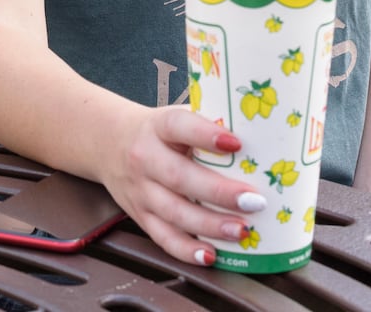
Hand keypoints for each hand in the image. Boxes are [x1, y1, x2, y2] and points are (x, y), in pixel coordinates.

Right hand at [101, 107, 265, 266]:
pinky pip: (163, 237)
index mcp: (158, 126)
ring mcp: (141, 190)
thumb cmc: (157, 132)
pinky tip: (211, 254)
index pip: (179, 126)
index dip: (206, 134)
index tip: (236, 143)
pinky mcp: (140, 215)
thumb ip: (208, 123)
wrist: (108, 143)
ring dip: (210, 226)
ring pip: (173, 212)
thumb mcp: (174, 117)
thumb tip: (262, 136)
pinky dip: (187, 250)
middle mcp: (145, 158)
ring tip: (242, 231)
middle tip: (254, 201)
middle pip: (179, 177)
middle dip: (219, 192)